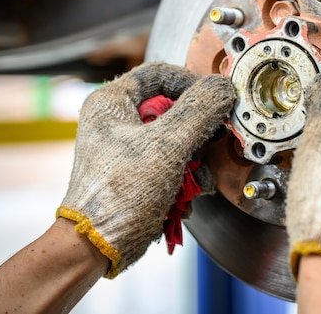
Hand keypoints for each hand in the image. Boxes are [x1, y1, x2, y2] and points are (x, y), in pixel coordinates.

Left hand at [57, 62, 234, 277]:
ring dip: (196, 159)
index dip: (191, 82)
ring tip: (197, 177)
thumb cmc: (119, 194)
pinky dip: (186, 177)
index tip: (214, 99)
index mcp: (111, 103)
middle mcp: (118, 121)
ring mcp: (128, 148)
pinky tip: (189, 193)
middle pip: (173, 107)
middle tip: (212, 140)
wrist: (97, 247)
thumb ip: (198, 112)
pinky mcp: (138, 172)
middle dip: (198, 130)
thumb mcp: (165, 146)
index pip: (159, 73)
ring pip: (178, 137)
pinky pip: (173, 162)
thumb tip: (222, 87)